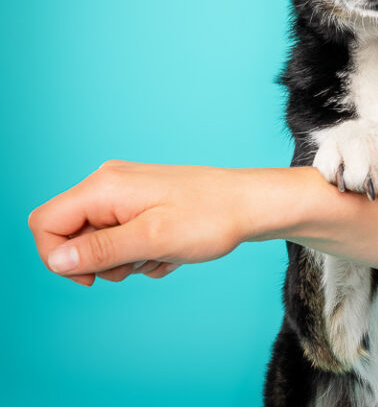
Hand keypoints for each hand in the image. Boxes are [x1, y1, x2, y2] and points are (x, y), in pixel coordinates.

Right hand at [28, 160, 259, 285]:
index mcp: (104, 186)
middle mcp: (110, 184)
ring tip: (163, 252)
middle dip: (102, 261)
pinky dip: (144, 252)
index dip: (57, 257)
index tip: (93, 277)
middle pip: (72, 236)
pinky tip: (172, 249)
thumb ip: (101, 250)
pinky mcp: (143, 203)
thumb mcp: (152, 240)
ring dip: (127, 260)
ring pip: (100, 242)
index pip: (45, 223)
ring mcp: (127, 193)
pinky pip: (124, 238)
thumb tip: (56, 260)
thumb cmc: (209, 217)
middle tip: (141, 260)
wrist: (249, 204)